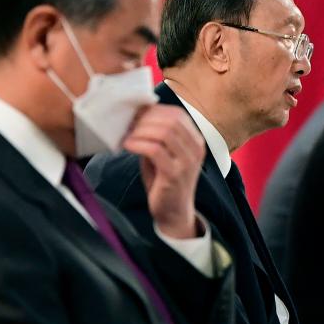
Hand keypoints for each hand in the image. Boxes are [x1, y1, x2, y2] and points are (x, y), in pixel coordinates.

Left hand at [122, 104, 205, 239]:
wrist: (174, 213)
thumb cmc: (165, 181)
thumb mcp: (163, 154)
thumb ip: (156, 136)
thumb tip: (137, 114)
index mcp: (196, 141)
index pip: (177, 114)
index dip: (155, 110)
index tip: (136, 113)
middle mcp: (196, 149)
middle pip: (171, 120)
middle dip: (146, 119)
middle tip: (129, 123)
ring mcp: (187, 162)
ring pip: (164, 132)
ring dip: (141, 130)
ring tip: (127, 134)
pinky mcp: (174, 174)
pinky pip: (155, 150)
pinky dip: (138, 144)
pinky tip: (127, 145)